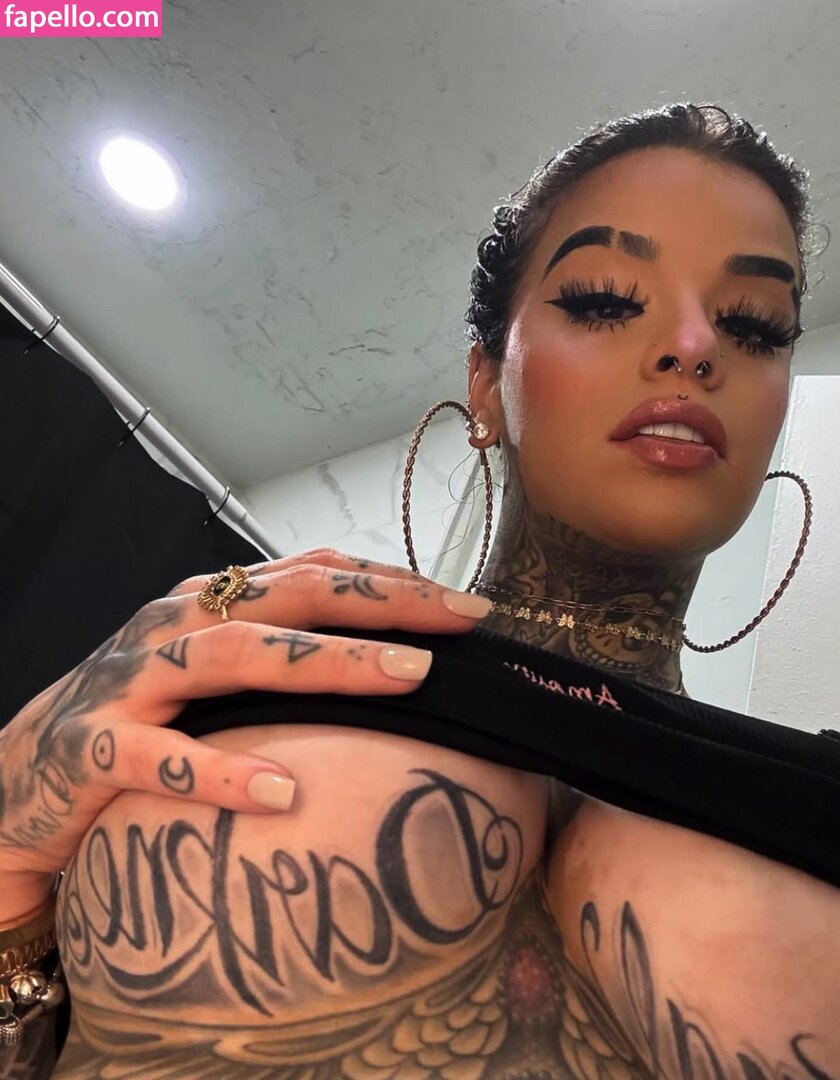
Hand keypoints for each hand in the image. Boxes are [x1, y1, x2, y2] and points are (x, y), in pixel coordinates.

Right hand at [0, 549, 490, 912]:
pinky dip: (225, 774)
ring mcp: (132, 682)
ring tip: (408, 678)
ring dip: (326, 663)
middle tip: (459, 624)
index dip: (391, 583)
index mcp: (209, 603)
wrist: (17, 777)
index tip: (468, 606)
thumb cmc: (136, 720)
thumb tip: (385, 657)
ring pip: (236, 656)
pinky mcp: (94, 749)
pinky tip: (286, 793)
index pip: (313, 575)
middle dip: (379, 606)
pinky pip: (161, 761)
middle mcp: (174, 626)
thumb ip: (279, 655)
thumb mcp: (209, 674)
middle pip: (287, 600)